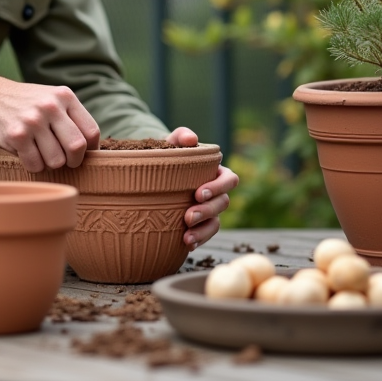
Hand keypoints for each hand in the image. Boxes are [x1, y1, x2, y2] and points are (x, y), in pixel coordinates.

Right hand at [0, 75, 99, 172]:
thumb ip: (70, 117)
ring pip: (56, 160)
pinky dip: (33, 166)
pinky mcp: (16, 134)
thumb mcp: (51, 98)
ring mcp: (33, 120)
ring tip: (41, 153)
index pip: (91, 132)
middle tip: (66, 162)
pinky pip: (35, 165)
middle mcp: (51, 106)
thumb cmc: (25, 104)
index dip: (91, 150)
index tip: (83, 155)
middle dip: (73, 161)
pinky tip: (26, 153)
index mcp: (65, 96)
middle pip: (77, 148)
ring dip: (50, 164)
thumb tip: (92, 150)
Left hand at [168, 127, 238, 249]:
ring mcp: (209, 209)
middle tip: (188, 216)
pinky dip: (198, 239)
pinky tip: (186, 244)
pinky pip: (205, 234)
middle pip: (223, 203)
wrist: (152, 173)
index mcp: (215, 171)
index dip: (218, 187)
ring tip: (186, 236)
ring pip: (216, 222)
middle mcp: (216, 192)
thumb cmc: (167, 154)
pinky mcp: (199, 223)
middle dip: (208, 211)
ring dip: (203, 230)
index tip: (198, 193)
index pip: (229, 179)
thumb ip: (180, 136)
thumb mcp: (171, 143)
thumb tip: (191, 139)